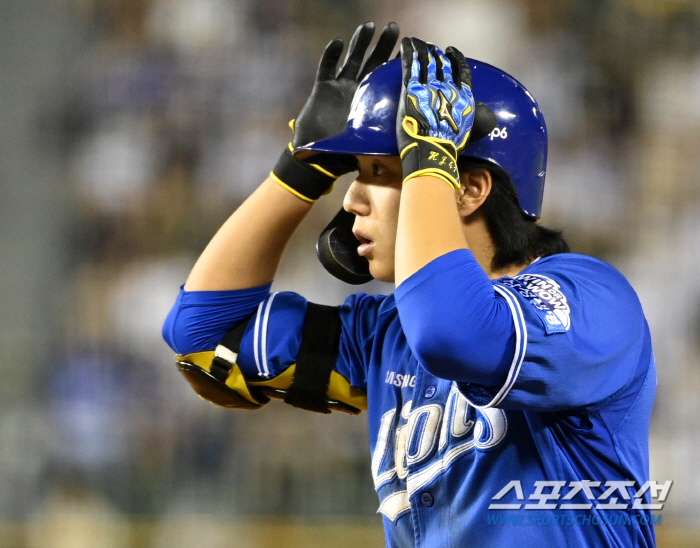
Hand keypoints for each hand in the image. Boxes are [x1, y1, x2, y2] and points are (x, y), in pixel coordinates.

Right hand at [293, 21, 399, 147]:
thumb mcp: (369, 147)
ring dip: (359, 43)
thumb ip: (384, 139)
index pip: (388, 79)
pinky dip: (331, 55)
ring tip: (369, 26)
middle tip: (394, 28)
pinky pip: (327, 68)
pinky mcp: (322, 89)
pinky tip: (338, 42)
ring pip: (352, 59)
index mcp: (372, 103)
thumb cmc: (345, 156)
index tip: (410, 49)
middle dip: (383, 44)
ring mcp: (341, 88)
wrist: (318, 159)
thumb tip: (409, 143)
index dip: (397, 64)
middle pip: (373, 62)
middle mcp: (359, 92)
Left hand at [397, 38, 474, 188]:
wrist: (433, 150)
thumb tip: (489, 118)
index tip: (451, 52)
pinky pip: (410, 66)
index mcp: (463, 97)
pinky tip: (406, 44)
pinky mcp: (412, 89)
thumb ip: (477, 121)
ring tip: (419, 43)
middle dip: (436, 55)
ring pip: (426, 62)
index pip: (462, 72)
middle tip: (431, 48)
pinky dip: (409, 52)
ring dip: (422, 50)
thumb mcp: (470, 132)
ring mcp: (429, 87)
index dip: (456, 59)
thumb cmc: (449, 147)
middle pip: (442, 65)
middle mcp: (448, 87)